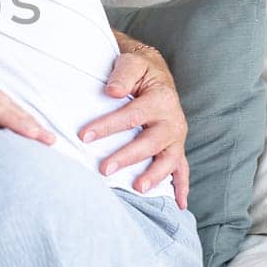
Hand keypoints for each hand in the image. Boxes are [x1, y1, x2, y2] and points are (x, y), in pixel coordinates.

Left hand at [81, 46, 189, 209]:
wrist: (155, 72)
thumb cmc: (139, 69)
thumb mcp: (132, 62)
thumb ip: (123, 74)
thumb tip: (112, 91)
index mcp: (161, 99)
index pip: (133, 115)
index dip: (108, 126)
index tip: (84, 136)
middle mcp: (173, 120)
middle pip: (151, 142)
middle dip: (127, 157)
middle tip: (103, 168)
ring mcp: (176, 137)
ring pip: (169, 160)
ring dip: (154, 176)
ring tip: (137, 187)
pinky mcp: (176, 147)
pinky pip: (182, 169)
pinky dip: (182, 187)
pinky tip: (179, 204)